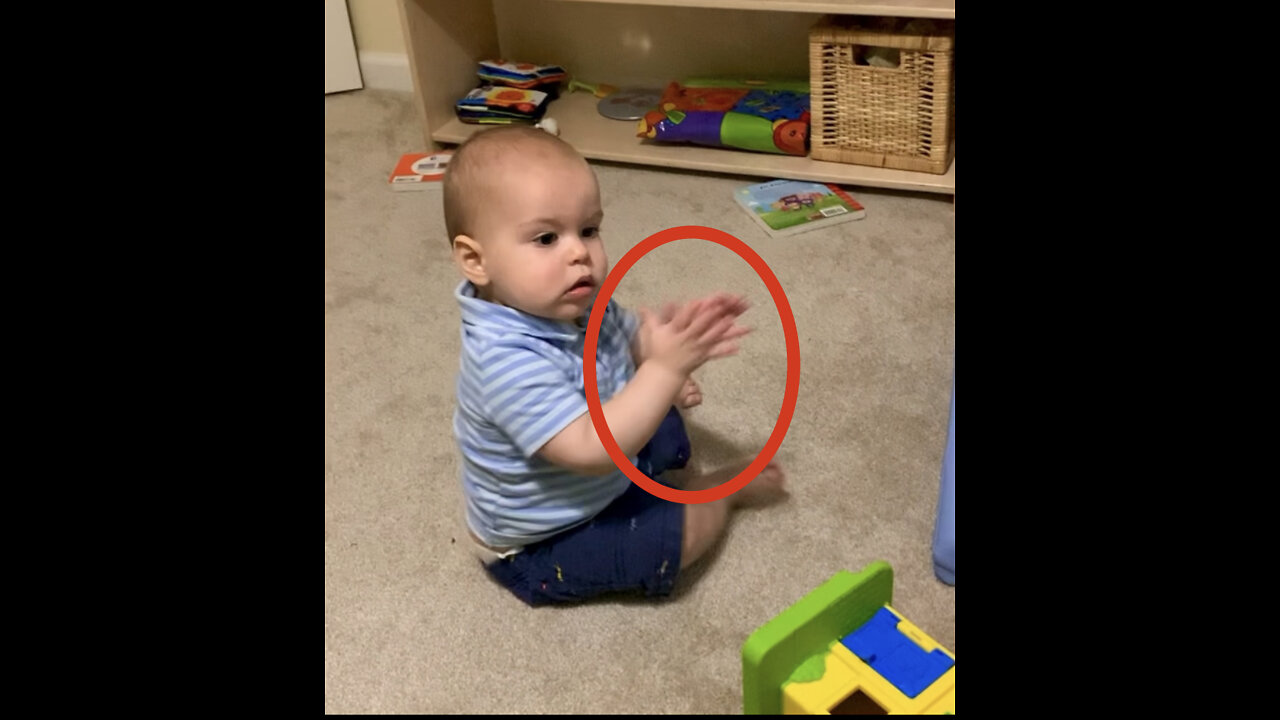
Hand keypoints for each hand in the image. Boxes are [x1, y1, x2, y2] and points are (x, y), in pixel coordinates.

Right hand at [636, 293, 752, 377]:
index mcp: (675, 333)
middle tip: (720, 307)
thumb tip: (642, 307)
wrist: (662, 374)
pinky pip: (715, 354)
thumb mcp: (652, 334)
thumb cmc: (657, 352)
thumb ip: (650, 319)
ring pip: (710, 338)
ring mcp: (695, 350)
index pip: (682, 319)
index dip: (690, 310)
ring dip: (720, 330)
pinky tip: (737, 347)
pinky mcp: (702, 358)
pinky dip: (725, 351)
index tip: (698, 301)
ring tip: (732, 321)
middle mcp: (686, 340)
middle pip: (699, 327)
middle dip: (709, 317)